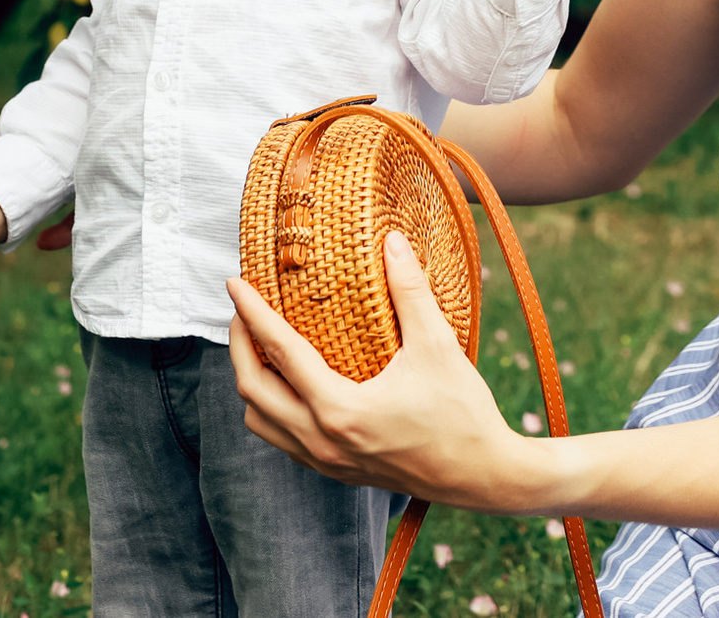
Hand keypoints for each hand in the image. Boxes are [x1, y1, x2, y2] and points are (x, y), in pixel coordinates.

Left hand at [226, 230, 547, 512]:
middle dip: (238, 345)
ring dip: (251, 381)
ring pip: (260, 421)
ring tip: (259, 345)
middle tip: (241, 310)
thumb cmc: (463, 413)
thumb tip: (391, 242)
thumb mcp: (437, 345)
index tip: (235, 283)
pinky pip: (282, 439)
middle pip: (252, 390)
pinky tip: (289, 382)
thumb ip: (410, 291)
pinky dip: (271, 407)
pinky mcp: (336, 470)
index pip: (280, 352)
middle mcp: (323, 439)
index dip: (252, 313)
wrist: (483, 475)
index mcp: (340, 409)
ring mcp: (326, 460)